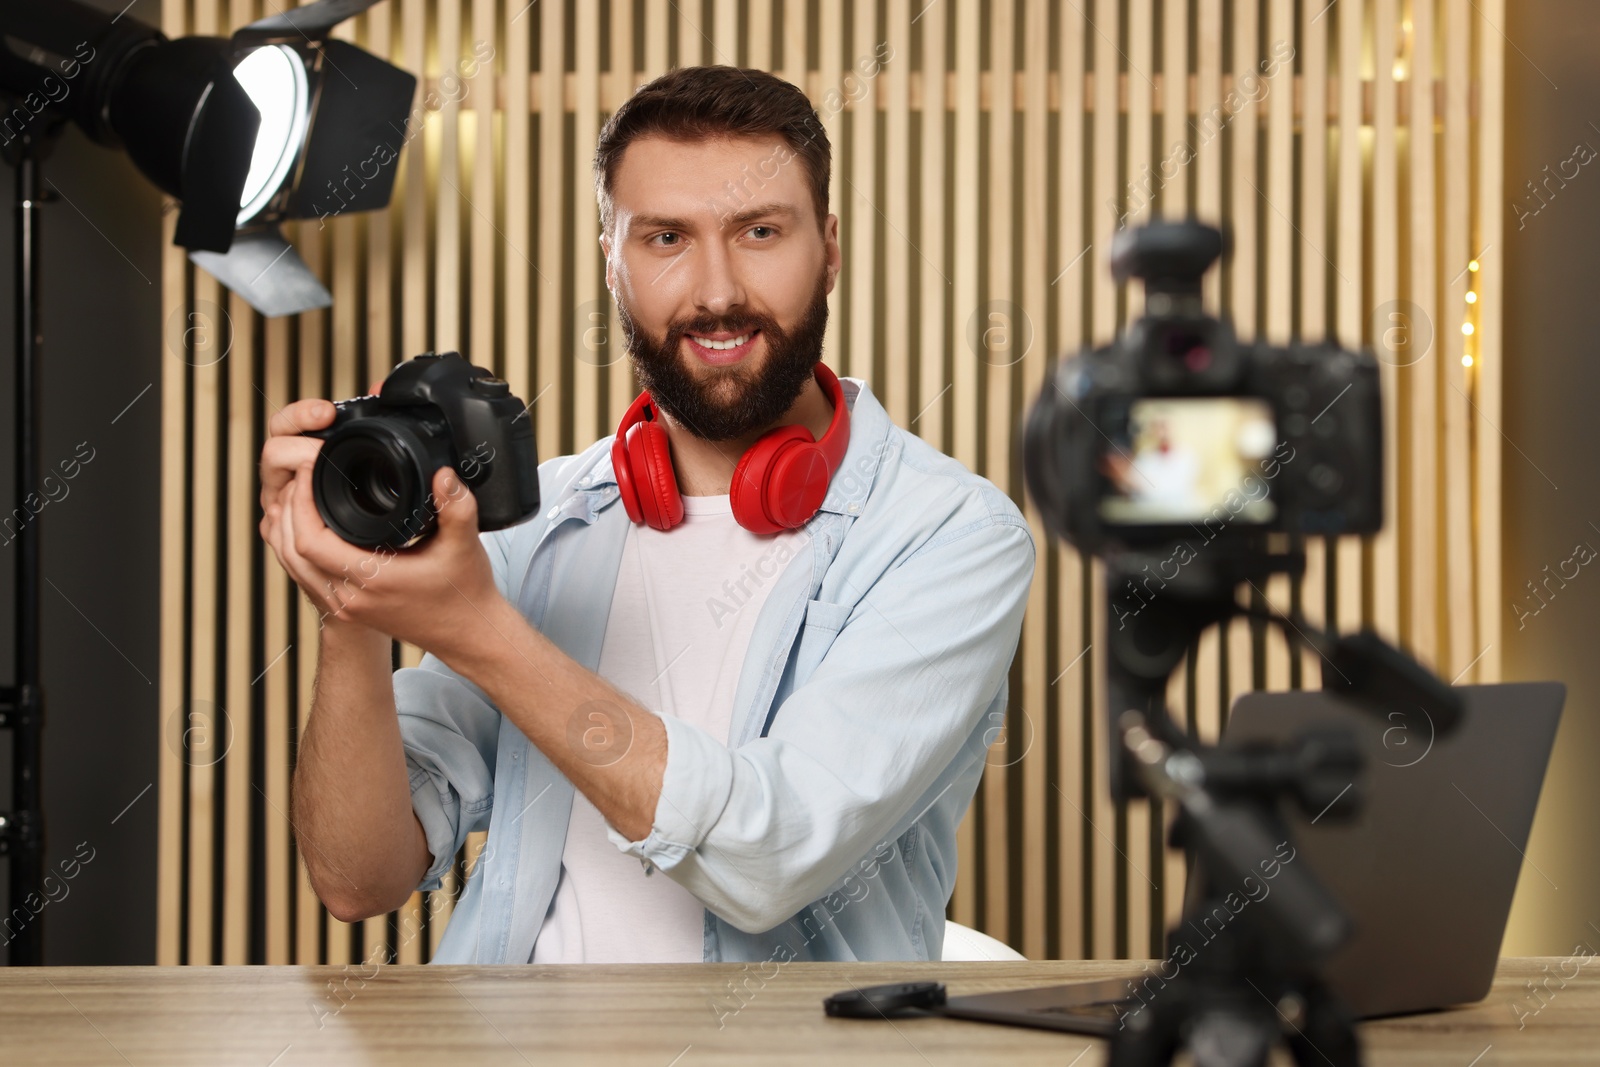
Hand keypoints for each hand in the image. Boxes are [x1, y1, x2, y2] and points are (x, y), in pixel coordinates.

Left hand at [258, 404, 503, 657]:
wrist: (467, 634)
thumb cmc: (465, 594)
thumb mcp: (465, 545)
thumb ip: (457, 506)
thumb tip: (443, 474)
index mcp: (372, 580)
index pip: (311, 541)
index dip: (302, 502)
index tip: (312, 471)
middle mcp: (351, 598)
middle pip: (292, 551)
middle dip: (290, 509)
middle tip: (303, 476)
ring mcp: (346, 607)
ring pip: (294, 566)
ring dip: (289, 530)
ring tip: (301, 495)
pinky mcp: (348, 609)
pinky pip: (307, 577)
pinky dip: (299, 549)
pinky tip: (309, 527)